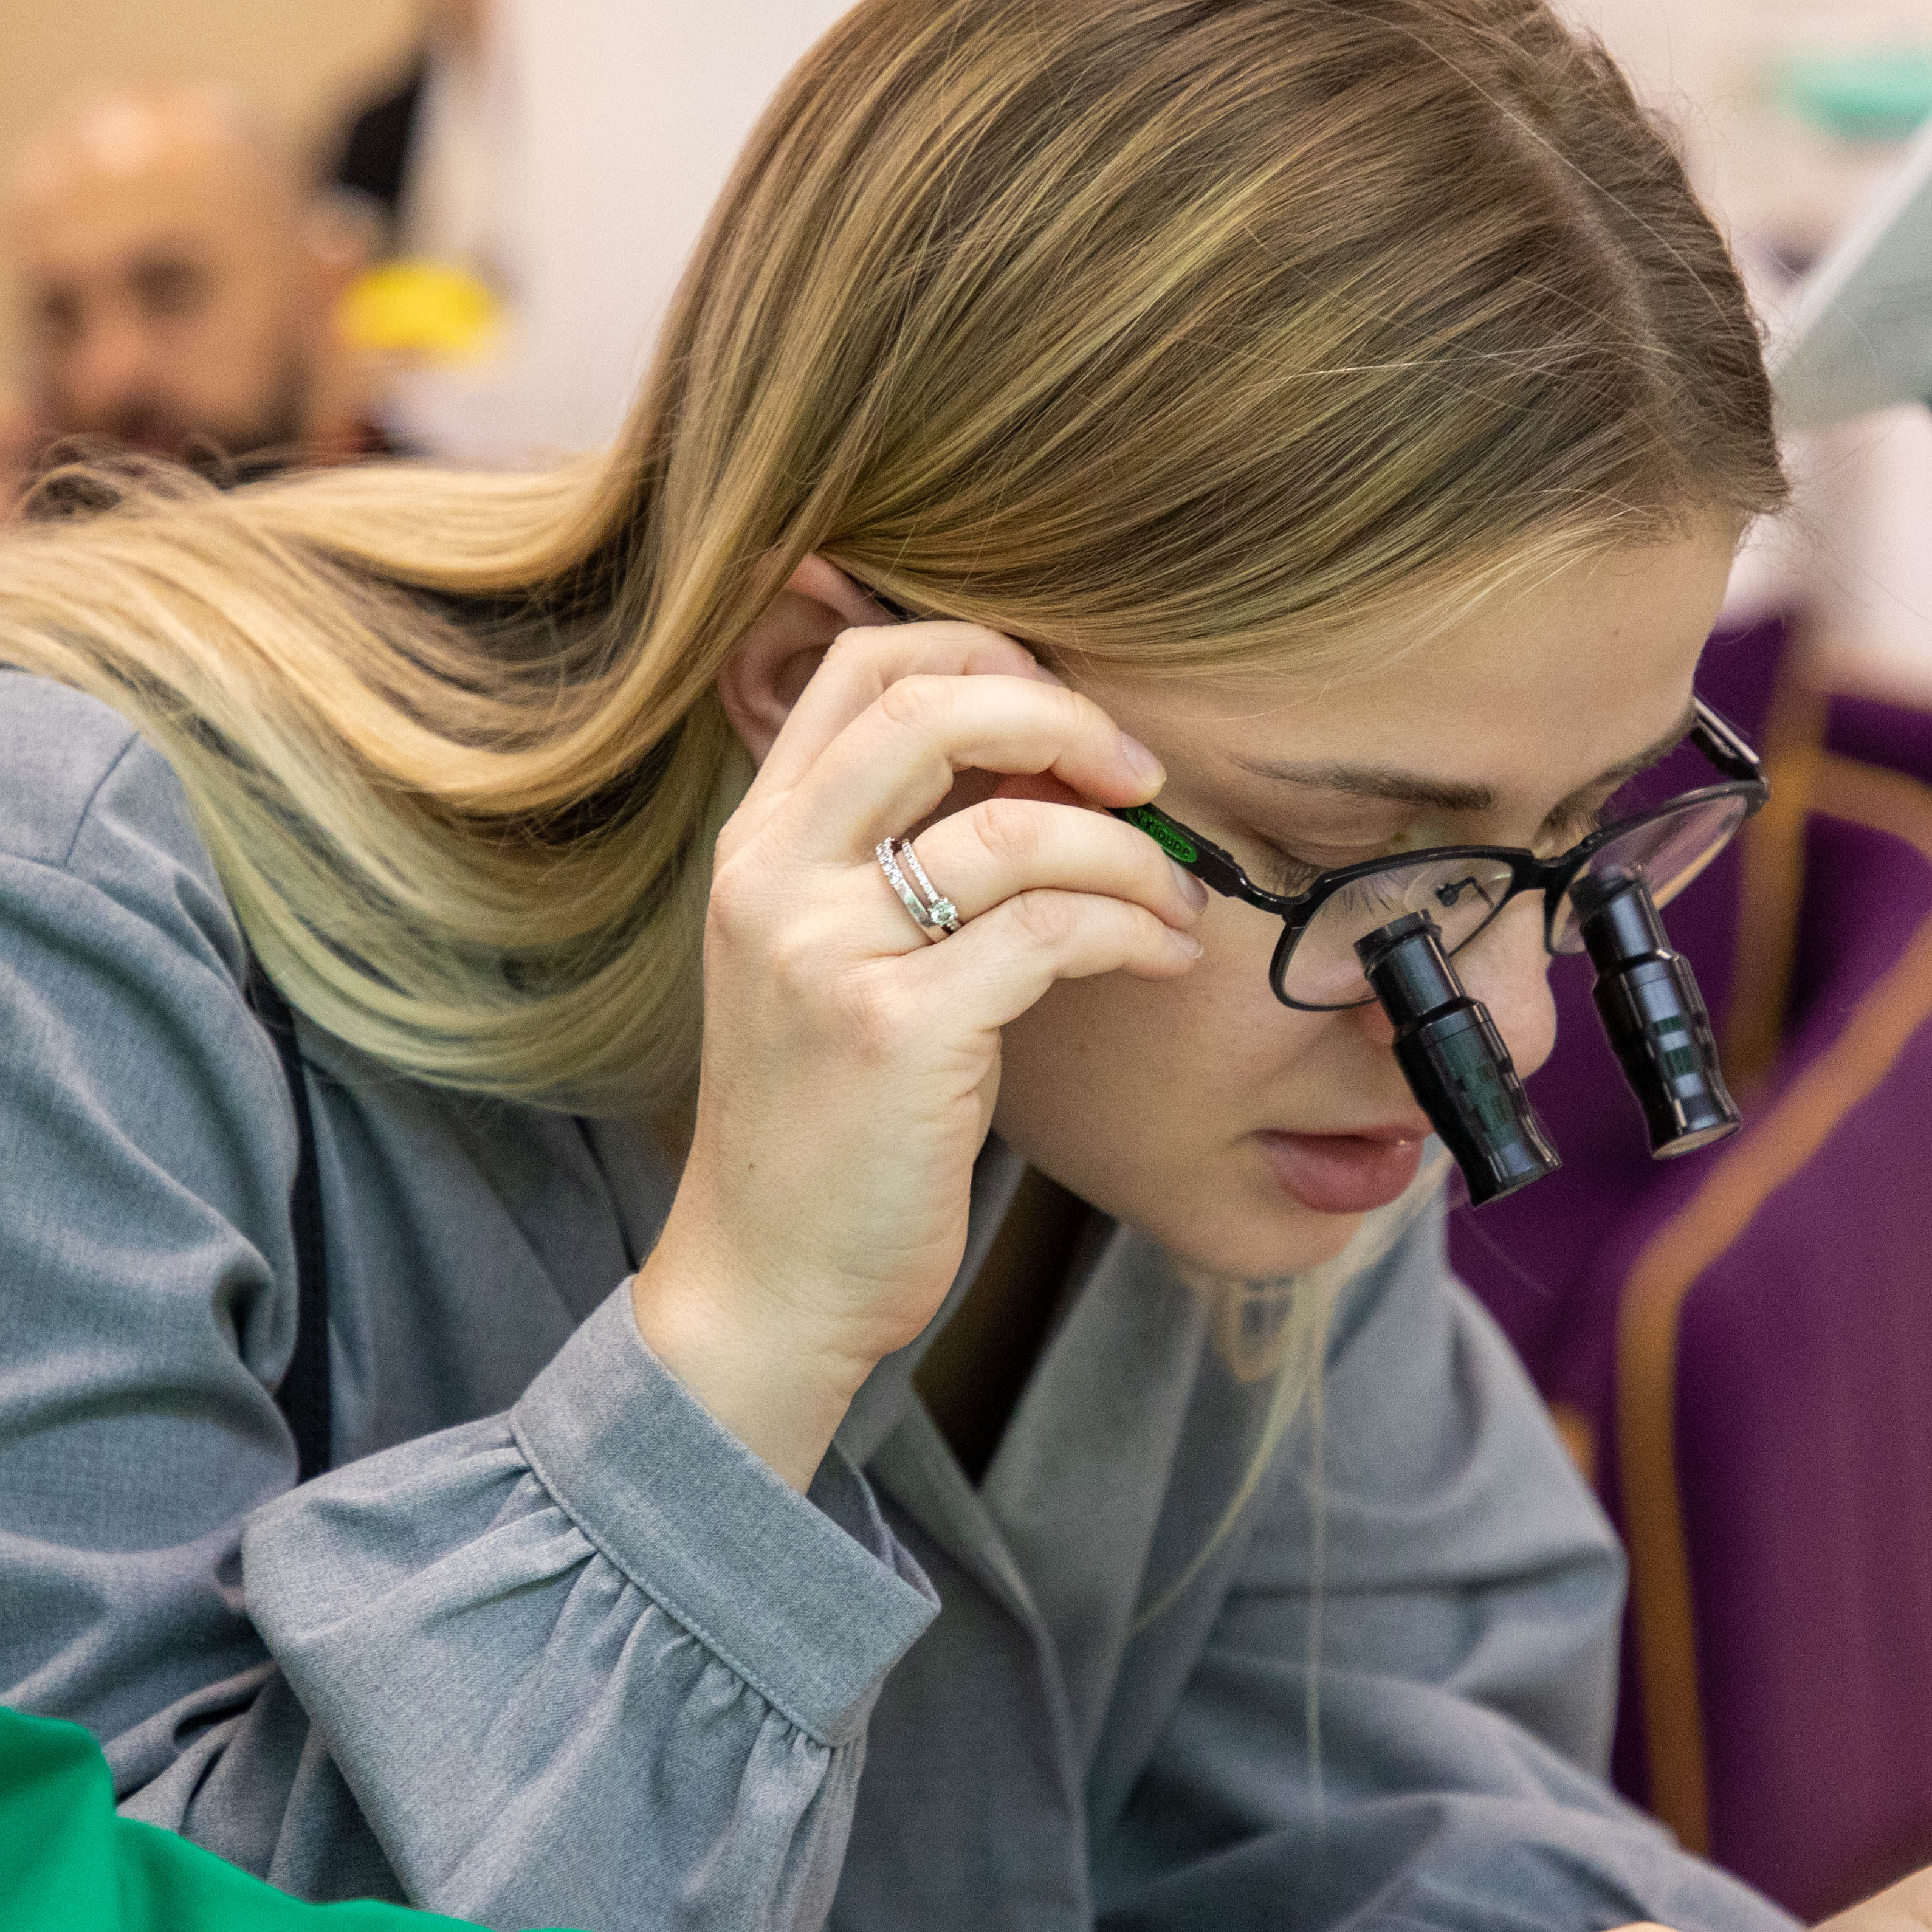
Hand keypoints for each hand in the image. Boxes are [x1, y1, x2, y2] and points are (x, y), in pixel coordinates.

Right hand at [635, 604, 1206, 1483]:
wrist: (768, 1277)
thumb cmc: (827, 1122)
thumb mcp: (826, 961)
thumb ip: (888, 858)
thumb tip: (1044, 765)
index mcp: (757, 843)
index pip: (860, 664)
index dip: (982, 653)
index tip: (1067, 717)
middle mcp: (774, 877)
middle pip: (930, 705)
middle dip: (1066, 717)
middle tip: (1141, 774)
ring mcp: (828, 952)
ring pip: (1014, 826)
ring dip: (1129, 851)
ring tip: (1174, 897)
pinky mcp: (897, 1033)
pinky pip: (1051, 932)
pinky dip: (1133, 929)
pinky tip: (1164, 958)